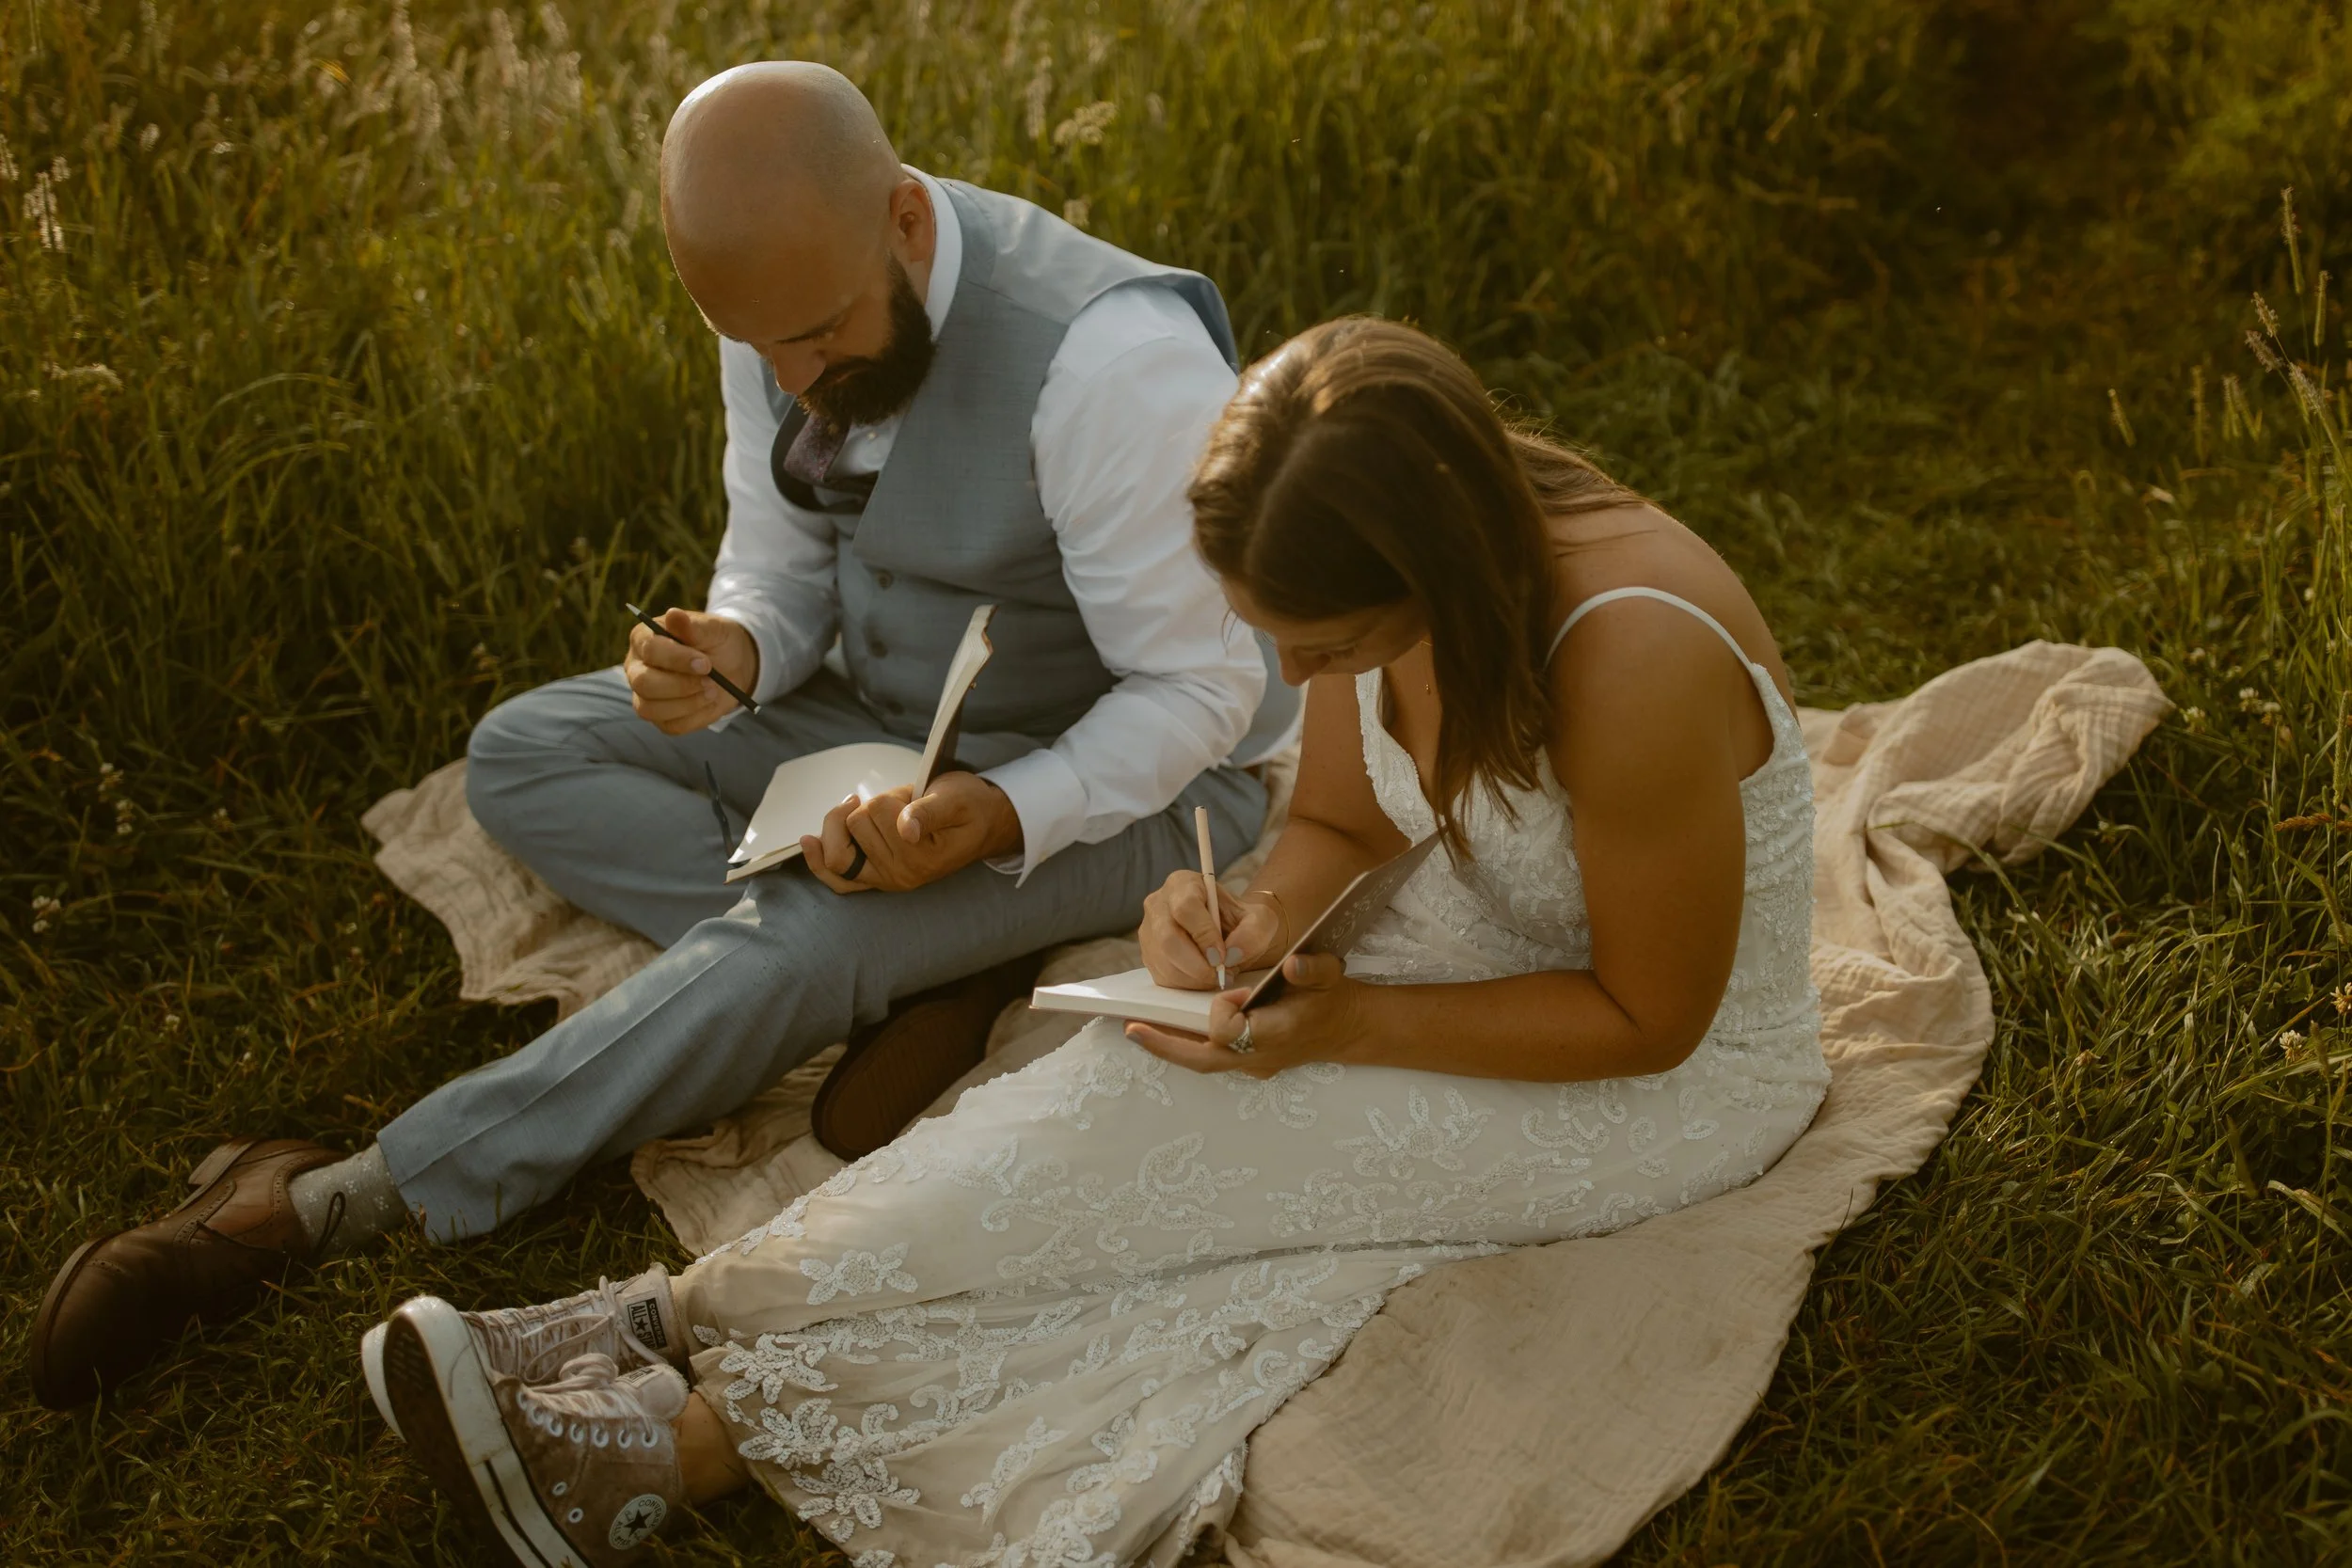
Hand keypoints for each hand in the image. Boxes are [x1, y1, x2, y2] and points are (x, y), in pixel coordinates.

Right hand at [625, 608, 759, 734]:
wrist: (733, 664)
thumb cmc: (716, 641)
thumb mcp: (711, 628)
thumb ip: (692, 625)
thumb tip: (673, 614)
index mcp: (643, 639)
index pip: (649, 650)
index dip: (677, 659)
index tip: (705, 663)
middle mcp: (637, 668)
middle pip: (643, 683)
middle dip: (680, 685)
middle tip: (711, 681)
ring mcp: (644, 695)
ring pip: (651, 710)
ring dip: (688, 703)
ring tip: (713, 690)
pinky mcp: (660, 717)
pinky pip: (670, 726)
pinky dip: (695, 717)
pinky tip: (709, 702)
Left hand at [801, 771, 1023, 893]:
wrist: (984, 824)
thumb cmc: (970, 806)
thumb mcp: (956, 799)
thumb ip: (930, 812)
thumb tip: (907, 830)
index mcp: (922, 858)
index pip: (876, 813)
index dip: (890, 797)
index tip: (911, 798)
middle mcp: (901, 876)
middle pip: (853, 826)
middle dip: (870, 806)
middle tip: (899, 805)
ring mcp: (886, 880)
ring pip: (837, 848)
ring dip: (848, 821)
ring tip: (873, 811)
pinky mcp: (876, 879)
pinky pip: (838, 879)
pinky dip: (819, 861)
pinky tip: (810, 843)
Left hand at [1124, 953, 1362, 1078]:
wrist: (1345, 1028)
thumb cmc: (1332, 998)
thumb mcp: (1329, 974)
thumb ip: (1311, 969)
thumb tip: (1291, 964)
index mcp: (1278, 1033)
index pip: (1233, 1030)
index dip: (1226, 1008)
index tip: (1237, 990)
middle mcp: (1260, 1057)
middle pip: (1205, 1060)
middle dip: (1168, 1045)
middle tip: (1132, 1029)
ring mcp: (1253, 1066)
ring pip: (1203, 1063)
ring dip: (1170, 1047)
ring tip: (1138, 1030)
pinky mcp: (1247, 1064)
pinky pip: (1210, 1058)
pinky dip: (1186, 1045)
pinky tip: (1165, 1029)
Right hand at [1138, 871, 1284, 988]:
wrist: (1231, 933)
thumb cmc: (1241, 922)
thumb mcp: (1260, 920)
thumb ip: (1253, 932)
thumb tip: (1232, 953)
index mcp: (1183, 883)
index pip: (1186, 907)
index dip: (1204, 935)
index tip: (1221, 955)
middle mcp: (1158, 903)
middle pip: (1168, 938)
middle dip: (1197, 964)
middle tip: (1219, 974)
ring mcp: (1149, 930)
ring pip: (1163, 961)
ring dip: (1194, 977)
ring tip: (1217, 976)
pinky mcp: (1148, 955)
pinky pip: (1162, 976)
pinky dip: (1186, 984)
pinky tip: (1203, 978)